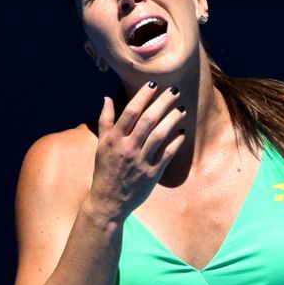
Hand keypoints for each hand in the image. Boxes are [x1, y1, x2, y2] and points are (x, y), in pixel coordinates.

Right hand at [88, 82, 185, 220]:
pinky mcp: (151, 174)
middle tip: (175, 90)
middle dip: (163, 102)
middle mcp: (127, 148)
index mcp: (114, 139)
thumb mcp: (101, 145)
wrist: (109, 201)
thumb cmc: (104, 170)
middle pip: (148, 120)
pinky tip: (183, 131)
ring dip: (172, 119)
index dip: (143, 96)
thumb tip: (106, 98)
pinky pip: (167, 154)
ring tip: (182, 108)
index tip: (154, 83)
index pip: (130, 112)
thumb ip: (105, 121)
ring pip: (160, 135)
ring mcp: (140, 161)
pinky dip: (176, 142)